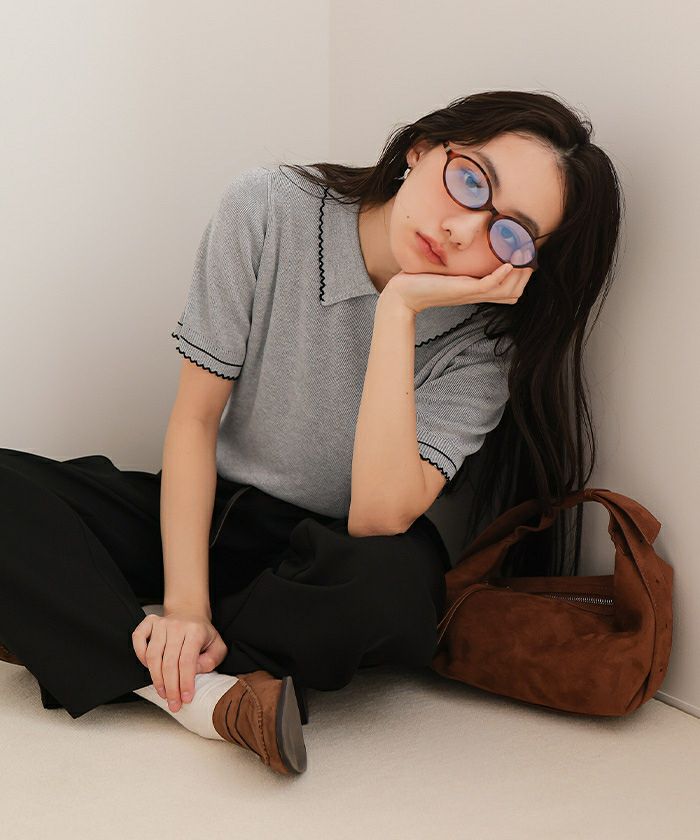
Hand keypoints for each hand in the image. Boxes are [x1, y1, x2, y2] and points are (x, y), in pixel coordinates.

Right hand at [131, 608, 228, 711]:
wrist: (189, 612)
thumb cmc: (202, 634)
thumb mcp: (217, 646)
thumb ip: (211, 660)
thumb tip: (194, 671)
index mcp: (195, 631)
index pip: (187, 661)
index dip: (186, 682)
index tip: (186, 698)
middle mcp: (177, 625)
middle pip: (169, 662)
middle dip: (171, 688)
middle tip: (174, 704)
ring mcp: (161, 623)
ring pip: (153, 656)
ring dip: (157, 679)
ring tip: (164, 693)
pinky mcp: (149, 622)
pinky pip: (138, 640)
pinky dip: (140, 656)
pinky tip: (150, 670)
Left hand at [383, 258, 533, 314]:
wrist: (403, 294)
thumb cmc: (421, 281)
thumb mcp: (447, 270)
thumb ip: (459, 262)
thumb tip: (465, 243)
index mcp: (475, 290)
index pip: (510, 291)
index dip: (522, 277)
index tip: (525, 257)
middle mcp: (476, 294)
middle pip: (514, 294)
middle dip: (526, 275)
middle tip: (528, 255)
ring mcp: (470, 293)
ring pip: (507, 291)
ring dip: (520, 274)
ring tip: (524, 256)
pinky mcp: (462, 289)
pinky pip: (489, 285)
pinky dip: (502, 275)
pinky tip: (509, 264)